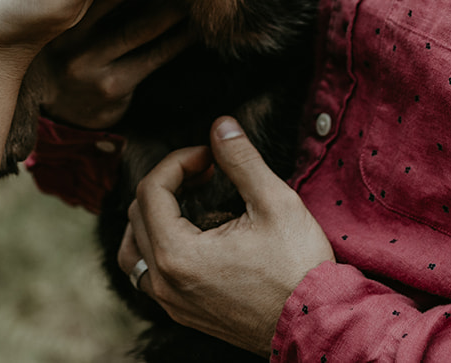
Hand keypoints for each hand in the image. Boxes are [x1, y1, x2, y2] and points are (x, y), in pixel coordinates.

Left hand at [118, 117, 333, 354]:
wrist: (316, 324)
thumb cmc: (298, 268)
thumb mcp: (274, 203)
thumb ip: (241, 160)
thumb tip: (220, 125)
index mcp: (177, 255)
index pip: (151, 190)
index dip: (178, 161)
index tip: (209, 156)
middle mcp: (165, 283)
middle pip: (138, 215)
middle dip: (168, 183)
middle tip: (205, 171)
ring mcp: (172, 303)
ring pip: (134, 250)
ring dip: (151, 217)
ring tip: (185, 200)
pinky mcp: (185, 314)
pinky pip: (148, 276)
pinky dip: (156, 248)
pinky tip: (187, 236)